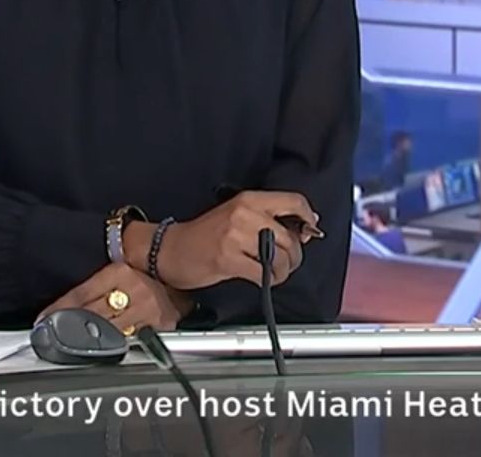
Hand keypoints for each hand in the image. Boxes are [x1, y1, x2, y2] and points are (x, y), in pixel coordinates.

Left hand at [38, 262, 188, 334]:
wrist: (178, 263)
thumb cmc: (143, 264)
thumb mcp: (116, 267)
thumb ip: (95, 285)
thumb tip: (65, 305)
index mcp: (118, 272)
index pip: (80, 295)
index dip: (59, 309)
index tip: (42, 319)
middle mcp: (133, 289)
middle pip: (93, 316)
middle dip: (72, 328)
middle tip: (53, 335)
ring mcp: (148, 310)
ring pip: (111, 332)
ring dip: (92, 340)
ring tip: (73, 347)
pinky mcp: (161, 325)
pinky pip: (134, 339)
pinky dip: (119, 345)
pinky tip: (106, 350)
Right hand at [153, 191, 320, 289]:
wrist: (170, 249)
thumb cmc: (204, 235)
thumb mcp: (237, 217)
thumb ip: (268, 220)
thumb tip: (303, 230)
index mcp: (248, 200)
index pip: (293, 201)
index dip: (308, 217)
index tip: (310, 230)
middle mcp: (244, 214)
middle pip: (290, 236)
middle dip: (295, 255)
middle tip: (288, 262)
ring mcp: (235, 236)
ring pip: (280, 256)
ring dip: (283, 270)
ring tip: (273, 272)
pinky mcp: (228, 259)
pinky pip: (263, 274)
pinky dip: (269, 280)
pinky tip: (262, 279)